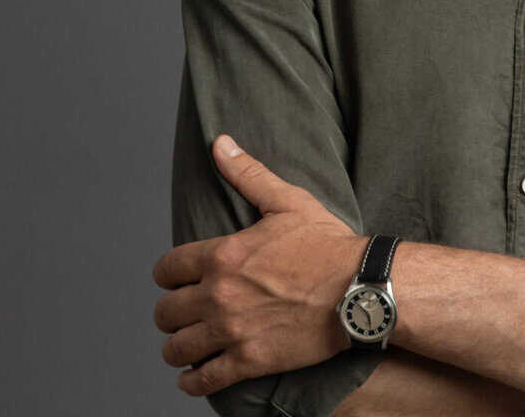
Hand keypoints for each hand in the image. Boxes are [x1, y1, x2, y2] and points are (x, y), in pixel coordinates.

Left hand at [151, 134, 365, 397]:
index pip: (166, 270)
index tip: (177, 281)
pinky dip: (194, 381)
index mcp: (222, 255)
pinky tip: (196, 376)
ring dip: (177, 347)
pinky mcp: (249, 361)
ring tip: (187, 345)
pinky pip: (203, 379)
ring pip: (177, 348)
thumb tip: (220, 144)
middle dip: (171, 312)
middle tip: (183, 314)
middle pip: (165, 312)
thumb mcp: (287, 201)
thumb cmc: (328, 245)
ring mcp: (231, 330)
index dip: (168, 276)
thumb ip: (247, 174)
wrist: (360, 289)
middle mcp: (218, 294)